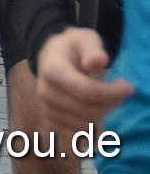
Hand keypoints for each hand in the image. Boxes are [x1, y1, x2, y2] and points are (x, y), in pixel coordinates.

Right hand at [37, 27, 133, 144]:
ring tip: (109, 100)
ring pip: (86, 126)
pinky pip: (79, 135)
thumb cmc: (72, 47)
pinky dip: (95, 128)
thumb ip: (92, 48)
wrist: (51, 57)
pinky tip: (99, 110)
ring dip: (104, 116)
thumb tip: (97, 62)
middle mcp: (45, 93)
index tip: (129, 87)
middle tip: (122, 93)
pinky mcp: (52, 122)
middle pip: (88, 112)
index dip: (112, 94)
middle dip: (112, 105)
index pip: (86, 92)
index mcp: (52, 71)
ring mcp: (47, 110)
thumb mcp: (83, 38)